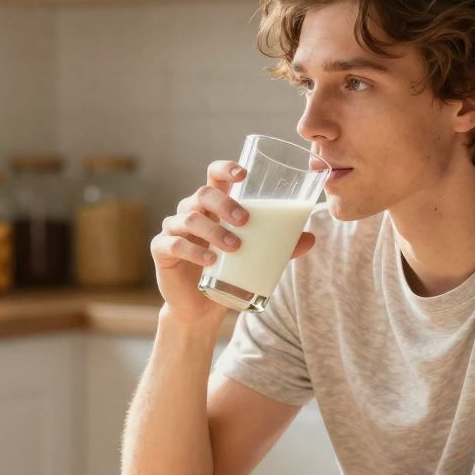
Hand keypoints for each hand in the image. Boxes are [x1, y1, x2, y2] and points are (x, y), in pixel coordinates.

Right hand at [152, 160, 314, 324]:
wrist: (201, 306)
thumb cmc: (228, 271)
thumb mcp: (255, 256)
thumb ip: (279, 246)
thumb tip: (311, 237)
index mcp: (212, 205)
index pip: (214, 175)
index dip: (225, 168)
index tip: (244, 173)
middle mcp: (191, 211)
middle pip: (202, 193)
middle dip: (225, 203)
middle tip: (245, 220)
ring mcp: (174, 229)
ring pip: (189, 218)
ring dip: (214, 230)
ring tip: (234, 247)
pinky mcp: (162, 250)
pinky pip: (173, 244)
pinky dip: (193, 251)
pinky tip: (209, 261)